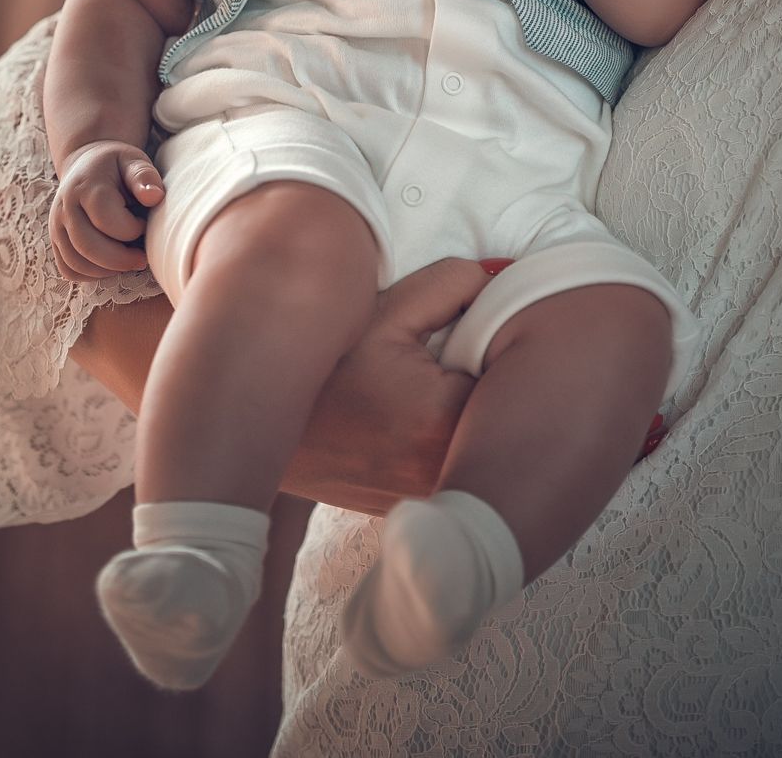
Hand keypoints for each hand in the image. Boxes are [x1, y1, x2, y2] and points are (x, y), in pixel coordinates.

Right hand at [49, 140, 163, 280]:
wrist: (86, 163)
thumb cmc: (116, 165)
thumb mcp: (133, 161)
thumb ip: (144, 176)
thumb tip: (155, 197)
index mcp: (86, 186)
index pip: (105, 220)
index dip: (131, 230)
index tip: (144, 224)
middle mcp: (65, 208)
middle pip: (88, 247)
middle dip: (121, 260)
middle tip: (142, 258)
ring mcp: (56, 226)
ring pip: (76, 263)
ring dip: (107, 270)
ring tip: (127, 260)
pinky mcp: (55, 241)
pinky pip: (68, 270)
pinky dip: (91, 275)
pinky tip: (110, 264)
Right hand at [282, 257, 487, 512]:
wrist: (265, 427)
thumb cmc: (326, 366)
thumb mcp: (387, 311)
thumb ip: (452, 285)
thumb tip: (501, 277)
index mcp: (442, 419)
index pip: (516, 370)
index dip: (505, 341)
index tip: (483, 326)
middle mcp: (446, 470)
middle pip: (507, 411)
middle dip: (495, 374)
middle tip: (462, 352)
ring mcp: (436, 495)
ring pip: (488, 440)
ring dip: (476, 407)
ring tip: (436, 383)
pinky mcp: (425, 504)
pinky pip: (464, 462)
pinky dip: (456, 435)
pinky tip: (422, 415)